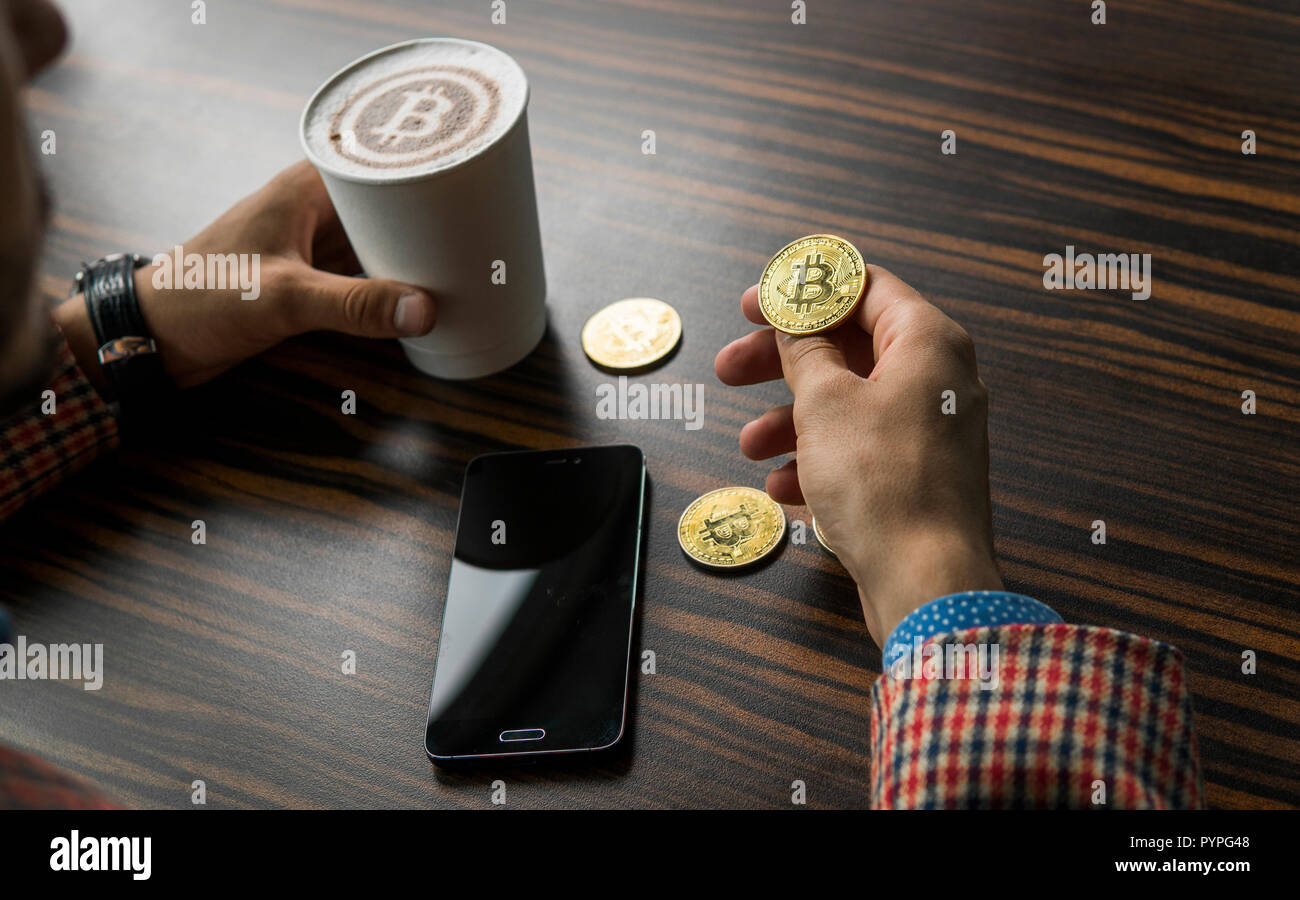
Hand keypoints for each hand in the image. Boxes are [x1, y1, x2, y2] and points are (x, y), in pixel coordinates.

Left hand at [54, 161, 435, 391]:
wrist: (153, 338)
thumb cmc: (201, 297)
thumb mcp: (285, 298)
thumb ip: (354, 305)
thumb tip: (423, 310)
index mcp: (305, 188)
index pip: (378, 163)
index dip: (423, 173)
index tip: (468, 191)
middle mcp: (313, 209)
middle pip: (387, 206)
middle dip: (427, 223)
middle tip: (479, 239)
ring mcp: (312, 245)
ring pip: (379, 242)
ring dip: (411, 257)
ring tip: (464, 267)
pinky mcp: (309, 279)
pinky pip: (364, 275)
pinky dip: (390, 285)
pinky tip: (420, 298)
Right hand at [714, 265, 1002, 645]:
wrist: (926, 582)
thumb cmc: (882, 482)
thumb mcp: (825, 402)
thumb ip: (806, 351)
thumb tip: (797, 324)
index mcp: (927, 342)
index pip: (864, 287)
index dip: (803, 289)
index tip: (753, 303)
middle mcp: (937, 379)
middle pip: (849, 347)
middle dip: (783, 361)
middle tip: (729, 369)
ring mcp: (930, 430)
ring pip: (848, 403)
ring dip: (791, 418)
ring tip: (748, 446)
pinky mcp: (919, 476)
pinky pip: (860, 450)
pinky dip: (818, 460)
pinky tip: (780, 487)